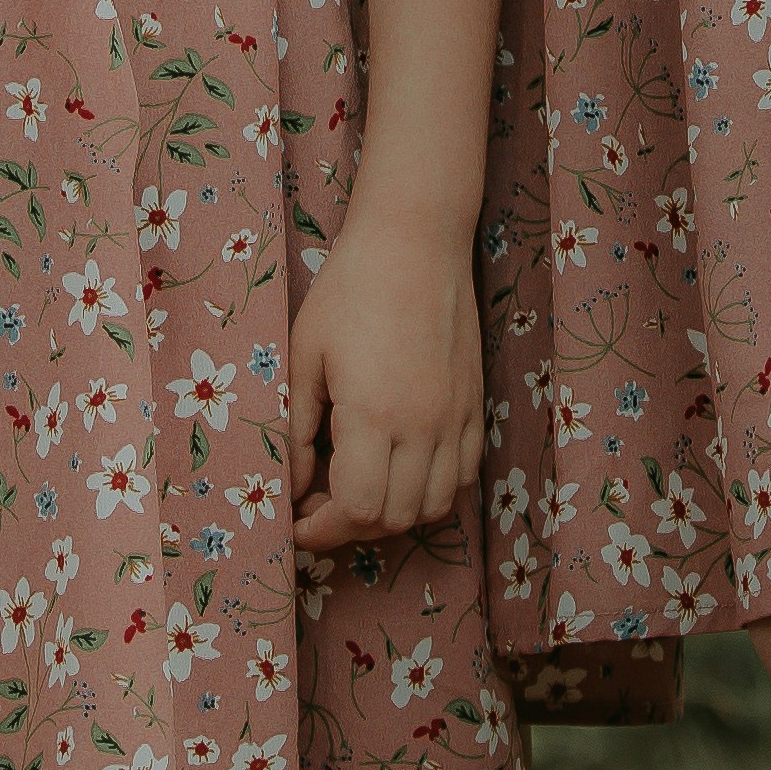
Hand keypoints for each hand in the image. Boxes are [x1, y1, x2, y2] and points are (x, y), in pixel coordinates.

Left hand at [289, 199, 485, 550]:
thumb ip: (298, 430)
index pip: (357, 511)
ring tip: (361, 488)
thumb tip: (295, 486)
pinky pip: (463, 475)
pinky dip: (432, 490)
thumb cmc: (349, 289)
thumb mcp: (305, 355)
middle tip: (319, 503)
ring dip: (394, 513)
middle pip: (394, 518)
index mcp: (373, 415)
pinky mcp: (475, 406)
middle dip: (350, 526)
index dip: (322, 529)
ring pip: (434, 505)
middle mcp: (423, 427)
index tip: (297, 520)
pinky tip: (402, 468)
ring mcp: (456, 418)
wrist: (415, 240)